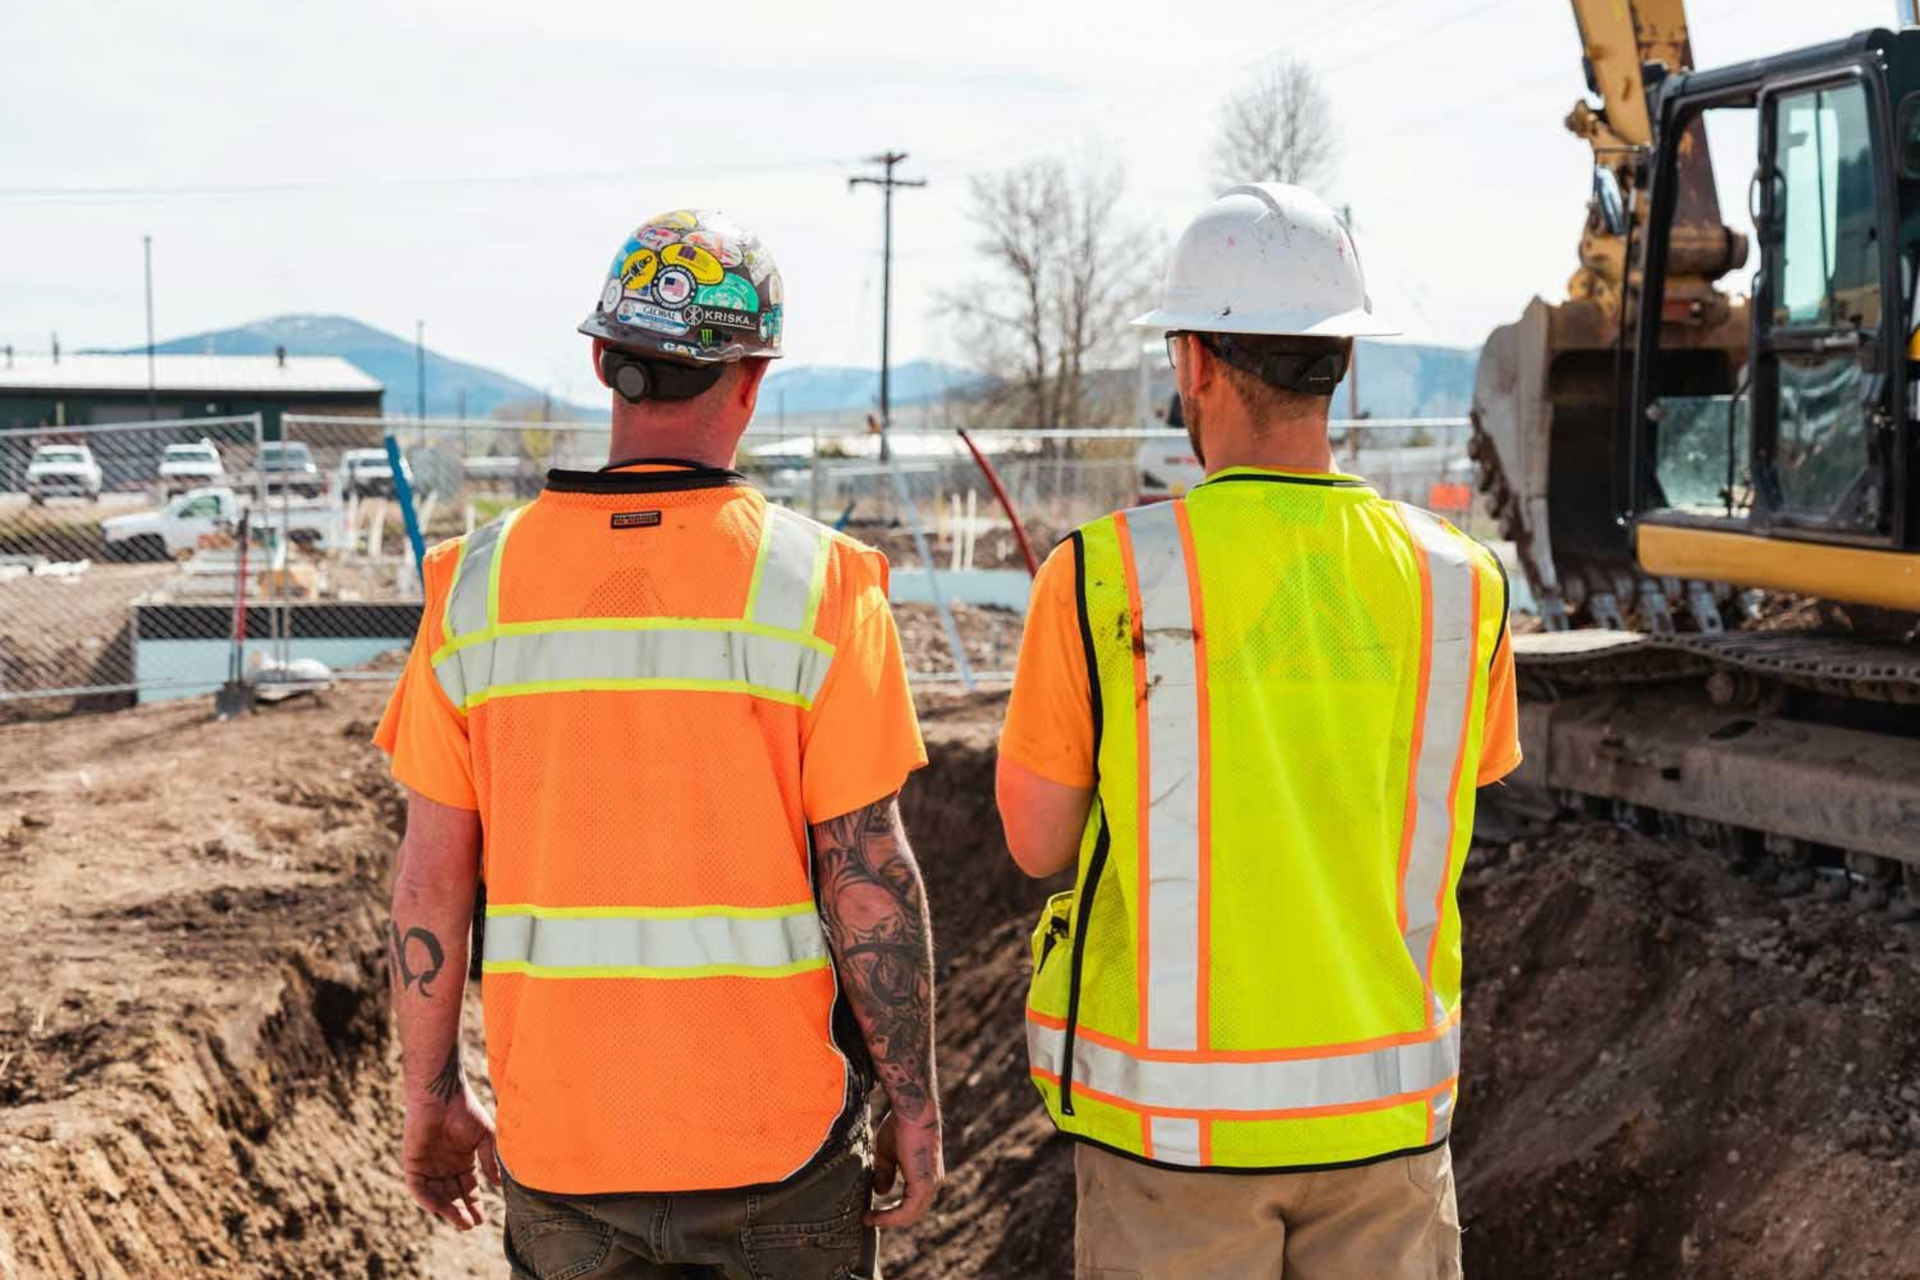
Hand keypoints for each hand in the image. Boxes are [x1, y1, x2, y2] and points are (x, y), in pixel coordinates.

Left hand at [402, 1088, 500, 1229]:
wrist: (441, 1094)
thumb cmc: (465, 1110)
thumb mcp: (485, 1137)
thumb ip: (489, 1160)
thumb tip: (498, 1184)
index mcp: (463, 1161)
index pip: (469, 1189)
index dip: (475, 1204)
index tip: (482, 1219)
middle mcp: (445, 1167)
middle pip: (453, 1196)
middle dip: (462, 1212)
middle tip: (471, 1225)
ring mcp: (428, 1167)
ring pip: (437, 1196)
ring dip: (448, 1210)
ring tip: (461, 1221)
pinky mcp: (412, 1164)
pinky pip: (418, 1188)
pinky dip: (428, 1199)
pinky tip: (440, 1208)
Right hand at [867, 1109, 943, 1227]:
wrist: (912, 1110)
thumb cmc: (900, 1124)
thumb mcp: (888, 1152)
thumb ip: (885, 1172)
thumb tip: (881, 1192)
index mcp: (926, 1175)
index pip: (911, 1203)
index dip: (891, 1211)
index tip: (870, 1213)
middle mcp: (932, 1183)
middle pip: (911, 1213)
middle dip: (889, 1218)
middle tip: (867, 1218)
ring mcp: (930, 1184)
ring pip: (910, 1215)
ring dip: (887, 1220)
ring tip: (867, 1219)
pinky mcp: (924, 1183)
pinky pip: (908, 1210)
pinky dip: (890, 1217)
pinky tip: (873, 1215)